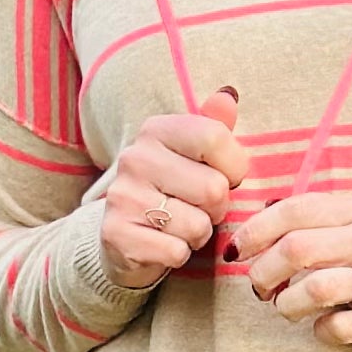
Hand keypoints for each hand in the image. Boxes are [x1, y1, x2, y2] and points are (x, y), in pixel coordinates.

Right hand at [99, 86, 247, 290]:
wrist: (124, 235)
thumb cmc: (171, 191)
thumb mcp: (193, 154)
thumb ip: (214, 126)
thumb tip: (228, 96)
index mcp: (155, 130)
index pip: (215, 138)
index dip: (234, 167)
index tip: (224, 176)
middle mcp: (135, 158)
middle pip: (213, 189)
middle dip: (217, 208)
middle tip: (199, 208)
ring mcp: (123, 196)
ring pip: (198, 225)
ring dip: (199, 234)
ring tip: (181, 226)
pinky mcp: (117, 234)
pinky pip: (176, 252)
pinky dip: (179, 254)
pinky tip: (165, 243)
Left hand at [234, 191, 351, 351]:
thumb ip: (312, 222)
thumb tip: (251, 229)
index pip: (296, 209)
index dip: (256, 231)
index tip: (238, 251)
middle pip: (298, 249)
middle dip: (264, 272)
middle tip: (260, 288)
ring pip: (316, 289)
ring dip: (287, 305)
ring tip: (287, 309)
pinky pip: (342, 327)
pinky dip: (321, 331)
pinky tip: (323, 327)